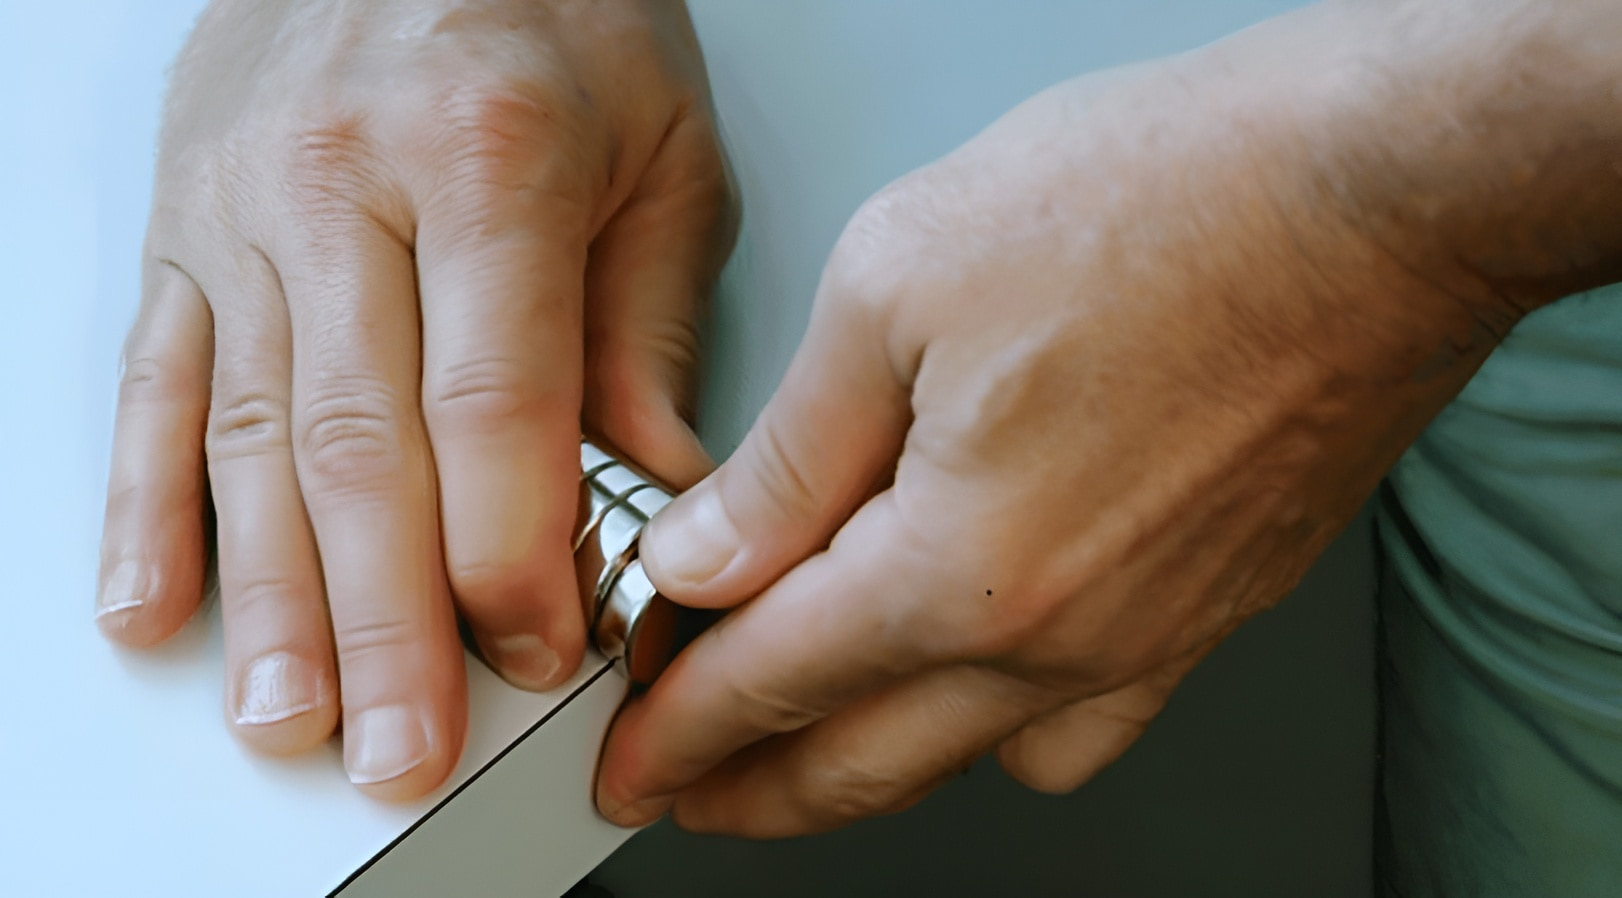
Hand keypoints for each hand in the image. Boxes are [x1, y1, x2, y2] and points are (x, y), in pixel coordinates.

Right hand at [97, 0, 734, 797]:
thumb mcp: (662, 153)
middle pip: (360, 447)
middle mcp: (342, 183)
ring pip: (247, 434)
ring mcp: (240, 206)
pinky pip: (152, 378)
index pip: (494, 405)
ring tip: (288, 714)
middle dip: (384, 622)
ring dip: (268, 597)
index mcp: (486, 159)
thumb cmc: (563, 7)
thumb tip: (659, 498)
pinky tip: (155, 602)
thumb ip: (650, 331)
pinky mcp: (181, 223)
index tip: (540, 648)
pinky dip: (146, 503)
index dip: (514, 552)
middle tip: (400, 743)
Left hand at [591, 4, 1563, 835]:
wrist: (1377, 192)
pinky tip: (969, 682)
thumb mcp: (896, 285)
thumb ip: (787, 453)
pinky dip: (1003, 728)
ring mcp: (1153, 636)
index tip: (633, 757)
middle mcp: (1064, 637)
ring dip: (871, 762)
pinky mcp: (1216, 609)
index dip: (678, 728)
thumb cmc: (1168, 204)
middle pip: (863, 761)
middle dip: (753, 786)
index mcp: (962, 566)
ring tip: (807, 732)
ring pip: (973, 761)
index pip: (773, 683)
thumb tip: (711, 553)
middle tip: (684, 787)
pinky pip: (1089, 726)